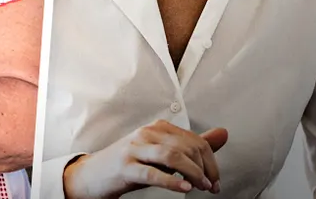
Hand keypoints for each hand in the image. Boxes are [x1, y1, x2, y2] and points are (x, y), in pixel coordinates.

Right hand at [63, 120, 227, 197]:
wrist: (93, 175)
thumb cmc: (128, 164)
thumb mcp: (161, 153)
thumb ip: (192, 145)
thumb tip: (222, 134)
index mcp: (156, 128)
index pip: (194, 140)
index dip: (211, 162)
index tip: (215, 179)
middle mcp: (145, 134)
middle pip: (186, 147)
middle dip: (205, 169)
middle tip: (210, 186)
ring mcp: (133, 149)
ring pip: (172, 156)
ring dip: (193, 174)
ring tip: (200, 187)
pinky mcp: (125, 167)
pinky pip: (152, 172)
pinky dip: (172, 182)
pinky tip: (183, 188)